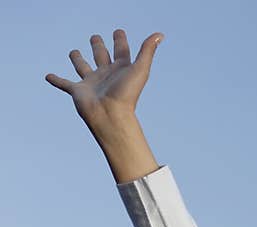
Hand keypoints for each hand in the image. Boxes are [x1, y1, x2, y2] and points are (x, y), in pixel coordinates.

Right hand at [45, 29, 163, 131]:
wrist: (111, 116)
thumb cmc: (127, 94)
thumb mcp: (140, 69)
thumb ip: (147, 51)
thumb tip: (160, 34)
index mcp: (121, 69)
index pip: (121, 50)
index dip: (120, 40)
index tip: (118, 31)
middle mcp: (106, 74)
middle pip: (102, 56)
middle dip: (99, 46)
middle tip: (96, 37)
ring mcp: (92, 82)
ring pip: (83, 67)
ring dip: (78, 59)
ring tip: (74, 52)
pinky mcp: (78, 91)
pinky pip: (64, 84)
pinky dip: (56, 80)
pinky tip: (48, 76)